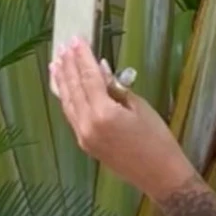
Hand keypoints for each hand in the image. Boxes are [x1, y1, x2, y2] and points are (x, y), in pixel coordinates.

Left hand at [50, 41, 190, 200]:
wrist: (159, 175)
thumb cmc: (157, 139)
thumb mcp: (139, 107)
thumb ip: (116, 88)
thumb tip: (101, 70)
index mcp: (103, 114)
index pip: (89, 78)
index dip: (83, 57)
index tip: (77, 40)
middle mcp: (87, 125)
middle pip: (74, 89)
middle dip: (68, 66)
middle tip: (63, 47)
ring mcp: (83, 136)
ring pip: (68, 104)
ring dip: (62, 82)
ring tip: (56, 64)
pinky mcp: (85, 144)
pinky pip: (71, 116)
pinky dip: (67, 99)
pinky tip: (65, 89)